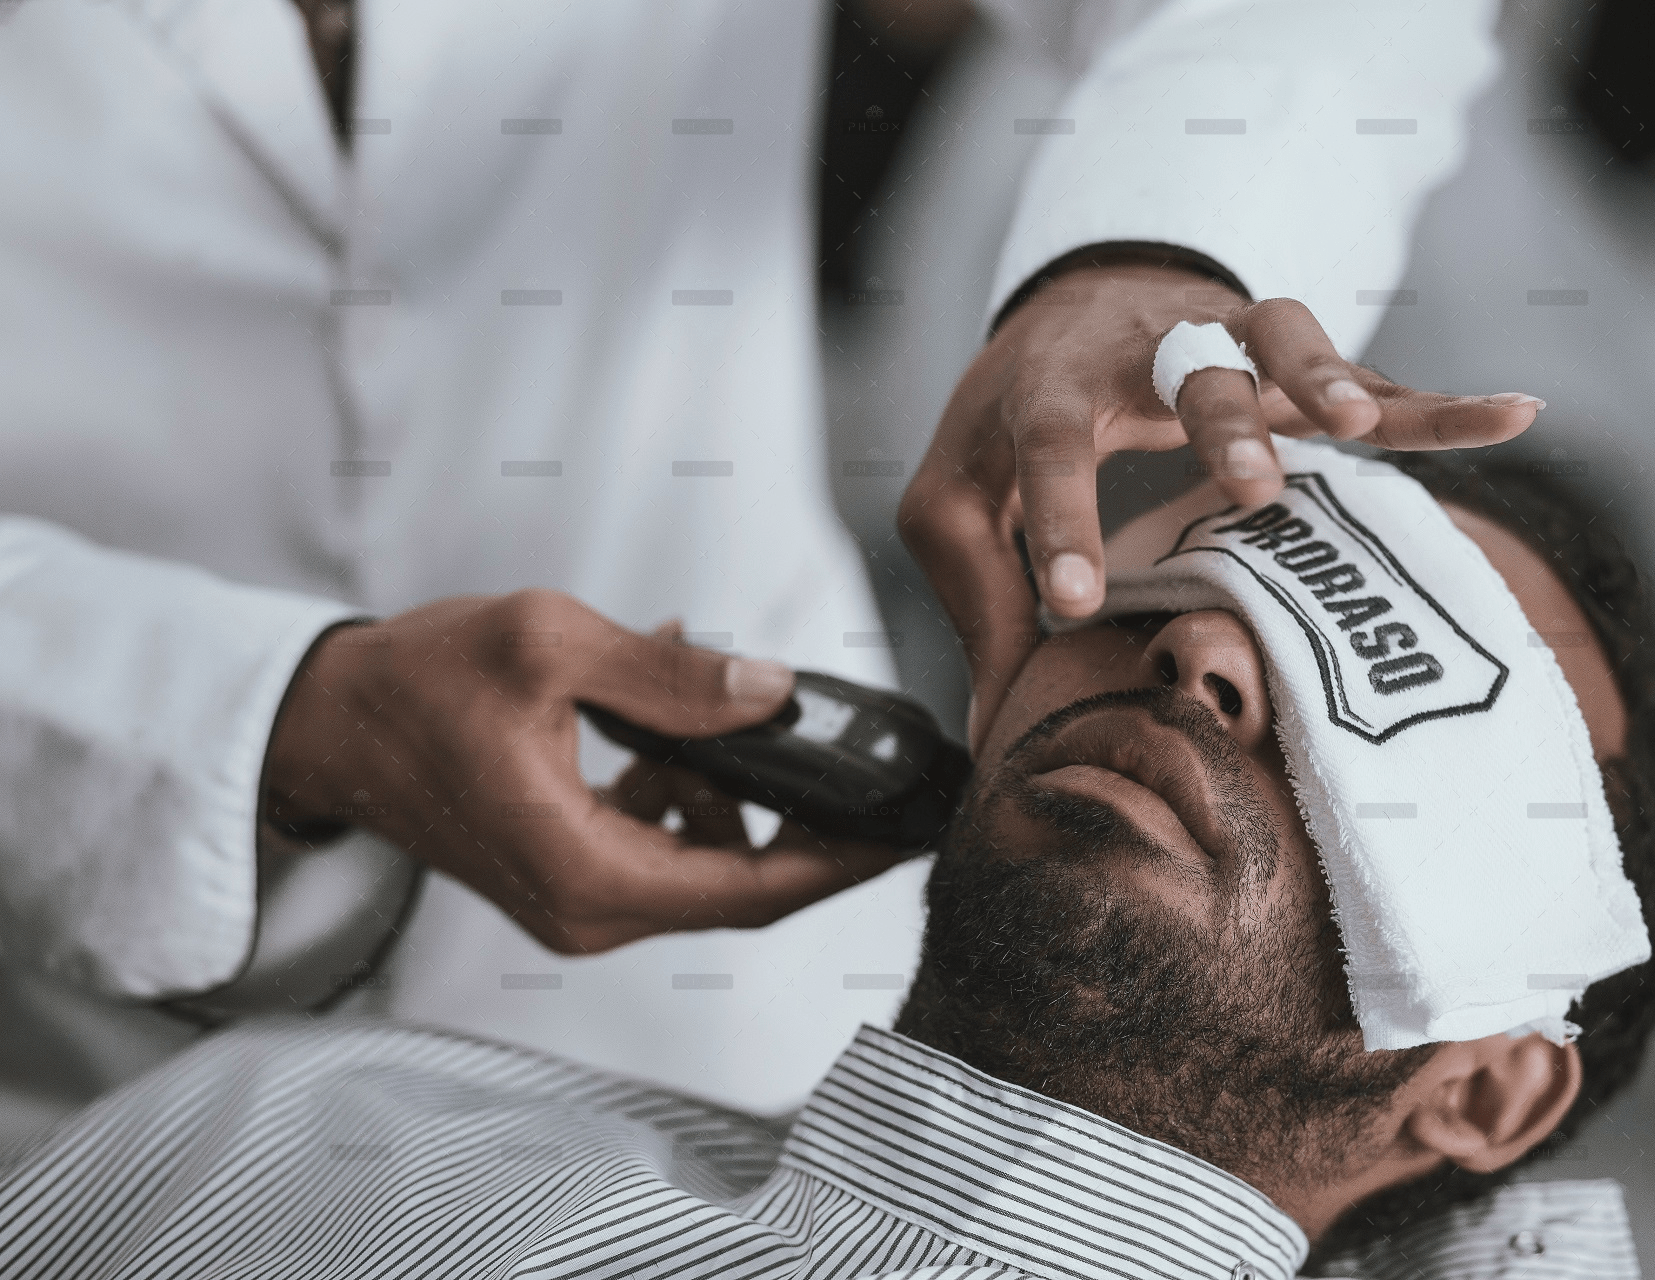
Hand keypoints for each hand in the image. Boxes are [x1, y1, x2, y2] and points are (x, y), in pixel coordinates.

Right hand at [263, 592, 901, 952]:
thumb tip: (773, 689)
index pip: (751, 891)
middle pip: (741, 884)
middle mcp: (589, 911)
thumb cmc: (419, 684)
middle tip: (867, 763)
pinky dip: (685, 785)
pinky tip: (670, 719)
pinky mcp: (571, 876)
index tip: (908, 831)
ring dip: (733, 786)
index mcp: (588, 875)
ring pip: (705, 859)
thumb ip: (671, 676)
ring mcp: (579, 902)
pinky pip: (663, 842)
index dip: (841, 862)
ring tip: (716, 703)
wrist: (330, 722)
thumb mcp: (550, 646)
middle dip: (809, 822)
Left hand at [898, 260, 1544, 750]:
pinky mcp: (1288, 364)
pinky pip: (1375, 375)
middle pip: (1187, 368)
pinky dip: (1439, 400)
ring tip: (1358, 425)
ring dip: (1326, 376)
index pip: (1048, 445)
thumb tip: (994, 721)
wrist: (1073, 305)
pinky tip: (1514, 413)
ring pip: (1283, 340)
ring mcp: (1225, 344)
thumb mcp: (953, 498)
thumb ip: (971, 594)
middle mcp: (1144, 348)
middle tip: (1250, 487)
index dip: (1060, 518)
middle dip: (1221, 423)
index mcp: (1051, 385)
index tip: (1070, 603)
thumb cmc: (1007, 419)